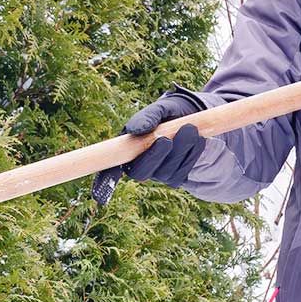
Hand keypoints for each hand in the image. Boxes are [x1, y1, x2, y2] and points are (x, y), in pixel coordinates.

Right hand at [90, 87, 207, 205]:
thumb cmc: (172, 111)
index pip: (110, 169)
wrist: (197, 117)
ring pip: (164, 172)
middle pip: (140, 173)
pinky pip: (182, 173)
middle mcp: (139, 164)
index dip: (104, 181)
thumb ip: (148, 117)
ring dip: (179, 150)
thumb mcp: (162, 108)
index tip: (102, 193)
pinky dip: (191, 155)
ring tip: (191, 128)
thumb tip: (135, 131)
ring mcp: (158, 173)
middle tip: (165, 139)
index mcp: (127, 148)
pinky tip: (198, 140)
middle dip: (153, 156)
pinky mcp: (176, 177)